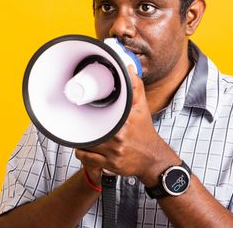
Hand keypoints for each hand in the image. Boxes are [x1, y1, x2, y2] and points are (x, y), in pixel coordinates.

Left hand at [75, 65, 178, 185]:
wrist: (153, 157)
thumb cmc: (144, 130)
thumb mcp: (141, 107)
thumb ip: (135, 86)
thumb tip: (128, 67)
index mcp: (124, 120)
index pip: (99, 111)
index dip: (86, 108)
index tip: (80, 104)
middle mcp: (118, 136)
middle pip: (89, 128)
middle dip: (83, 124)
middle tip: (80, 119)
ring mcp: (113, 151)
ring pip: (85, 143)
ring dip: (81, 138)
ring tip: (83, 133)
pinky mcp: (110, 164)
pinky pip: (86, 158)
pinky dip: (81, 152)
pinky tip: (84, 147)